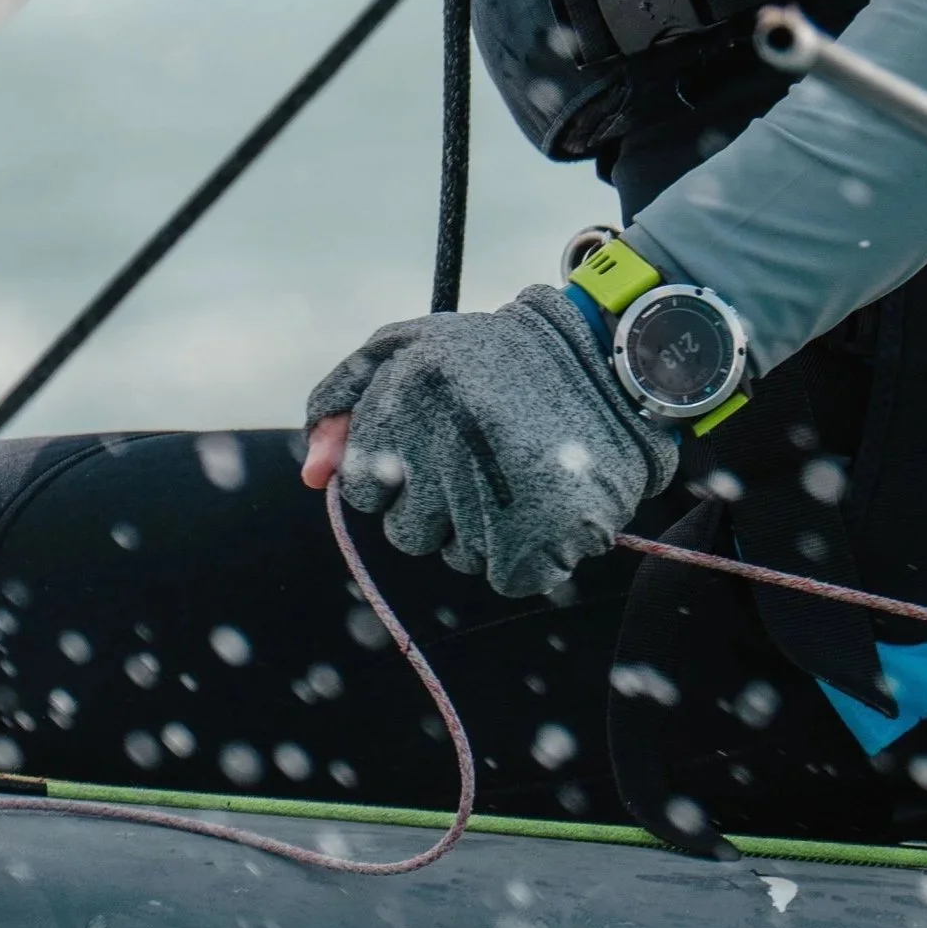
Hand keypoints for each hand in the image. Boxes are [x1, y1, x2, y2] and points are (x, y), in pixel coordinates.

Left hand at [301, 289, 678, 602]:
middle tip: (483, 457)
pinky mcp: (543, 533)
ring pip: (460, 556)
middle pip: (409, 533)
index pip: (365, 490)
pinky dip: (528, 552)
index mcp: (405, 395)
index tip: (435, 444)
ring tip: (519, 469)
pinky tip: (545, 499)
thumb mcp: (407, 350)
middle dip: (439, 505)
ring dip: (485, 527)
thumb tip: (314, 476)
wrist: (612, 358)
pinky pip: (510, 577)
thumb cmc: (498, 354)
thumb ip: (343, 406)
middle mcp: (443, 444)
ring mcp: (494, 493)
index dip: (399, 474)